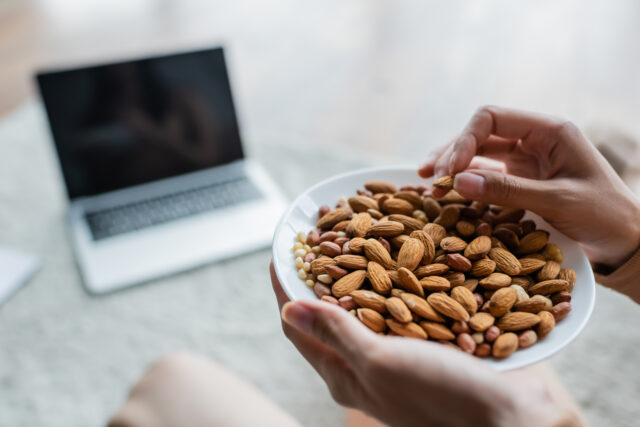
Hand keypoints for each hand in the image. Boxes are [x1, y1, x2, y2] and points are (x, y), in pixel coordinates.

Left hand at [270, 263, 581, 426]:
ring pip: (369, 303)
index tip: (284, 248)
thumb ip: (336, 333)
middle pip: (330, 312)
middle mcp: (366, 364)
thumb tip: (286, 307)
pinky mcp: (428, 341)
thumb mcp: (381, 362)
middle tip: (326, 232)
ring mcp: (397, 352)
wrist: (512, 417)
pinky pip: (404, 304)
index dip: (287, 287)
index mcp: (343, 375)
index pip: (298, 326)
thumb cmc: (442, 396)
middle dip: (324, 272)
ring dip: (364, 269)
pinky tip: (404, 253)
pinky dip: (399, 278)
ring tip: (362, 233)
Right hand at [419, 106, 639, 267]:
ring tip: (427, 181)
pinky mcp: (523, 181)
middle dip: (453, 153)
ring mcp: (528, 161)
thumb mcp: (556, 201)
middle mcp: (535, 140)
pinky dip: (466, 183)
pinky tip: (448, 192)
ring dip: (453, 166)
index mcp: (550, 131)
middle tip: (432, 181)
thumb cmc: (604, 216)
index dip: (463, 140)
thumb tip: (456, 183)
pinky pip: (487, 176)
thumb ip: (507, 190)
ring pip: (479, 154)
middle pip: (480, 134)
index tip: (448, 171)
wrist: (628, 243)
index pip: (491, 118)